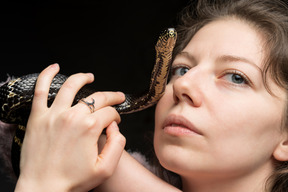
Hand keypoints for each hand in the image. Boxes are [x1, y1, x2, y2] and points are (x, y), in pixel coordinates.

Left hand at [15, 64, 125, 191]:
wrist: (42, 189)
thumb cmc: (72, 181)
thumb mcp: (105, 168)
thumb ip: (118, 144)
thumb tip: (115, 127)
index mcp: (89, 128)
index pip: (110, 113)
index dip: (117, 117)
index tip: (115, 123)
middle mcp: (72, 116)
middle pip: (97, 98)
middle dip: (111, 96)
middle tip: (117, 97)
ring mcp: (53, 114)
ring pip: (71, 86)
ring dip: (83, 78)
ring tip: (90, 76)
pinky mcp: (38, 116)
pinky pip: (40, 89)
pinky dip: (46, 75)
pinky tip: (54, 67)